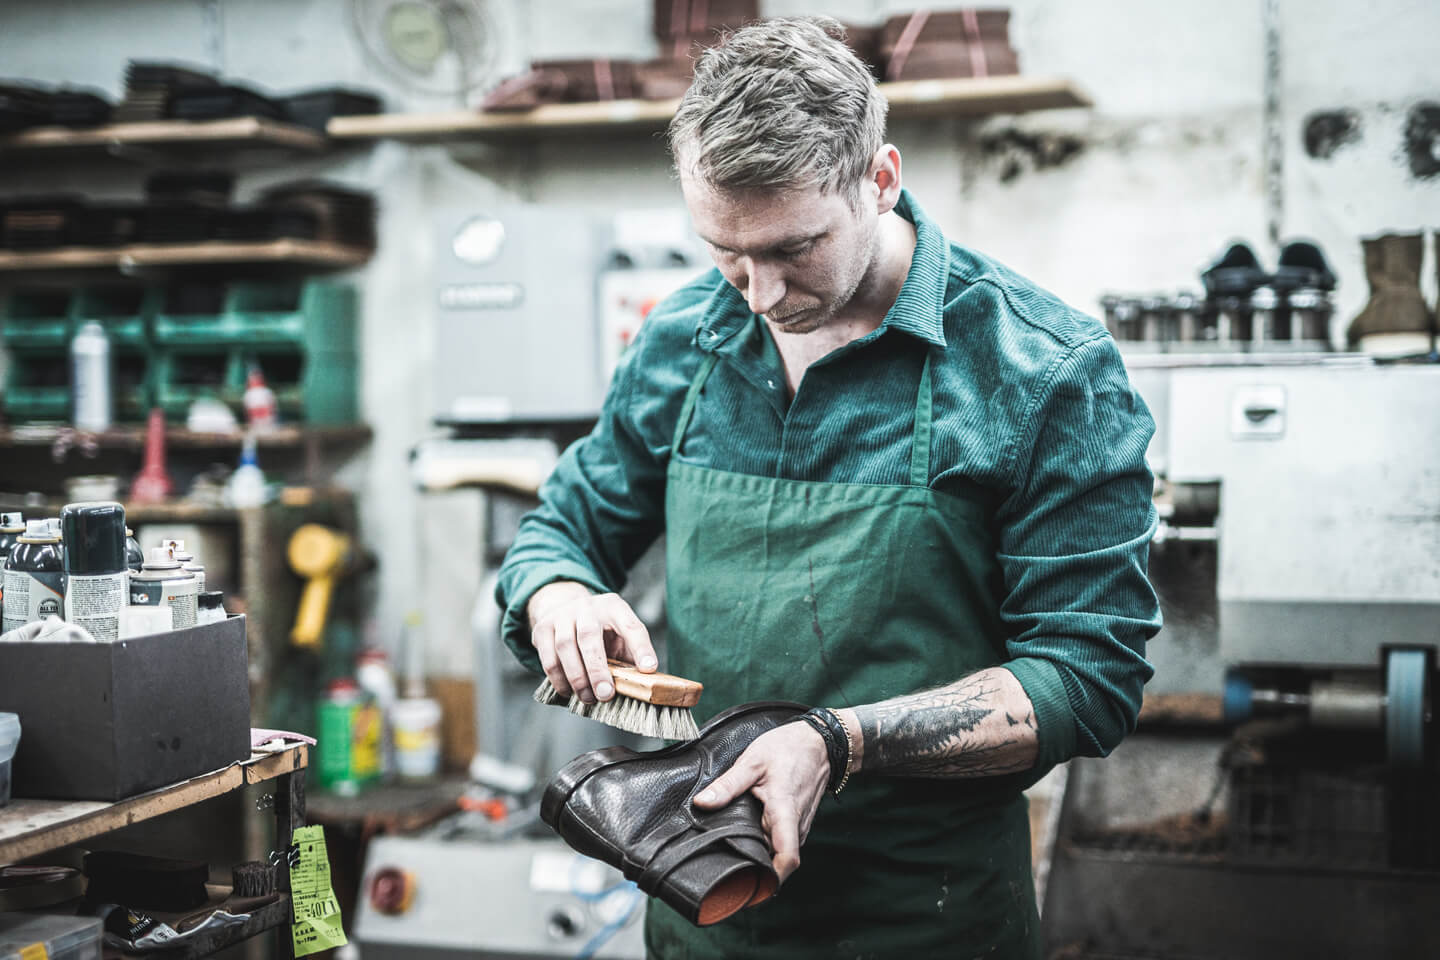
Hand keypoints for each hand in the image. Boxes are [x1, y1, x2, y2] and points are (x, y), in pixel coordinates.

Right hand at [527, 581, 655, 704]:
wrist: (564, 607)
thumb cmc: (600, 630)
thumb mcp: (619, 635)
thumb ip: (630, 656)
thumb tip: (641, 685)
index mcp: (614, 607)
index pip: (630, 626)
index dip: (641, 648)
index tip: (648, 670)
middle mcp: (587, 607)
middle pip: (589, 636)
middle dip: (597, 669)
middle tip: (606, 695)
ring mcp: (562, 615)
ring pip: (565, 646)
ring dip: (577, 678)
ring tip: (588, 698)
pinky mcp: (543, 628)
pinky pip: (548, 658)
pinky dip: (558, 680)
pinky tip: (569, 691)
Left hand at [692, 722, 829, 883]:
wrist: (819, 742)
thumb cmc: (788, 748)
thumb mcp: (752, 761)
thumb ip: (727, 785)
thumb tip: (702, 803)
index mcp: (785, 812)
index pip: (787, 858)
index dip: (771, 879)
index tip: (748, 887)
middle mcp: (795, 825)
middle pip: (776, 860)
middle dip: (753, 868)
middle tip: (722, 869)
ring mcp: (798, 825)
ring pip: (777, 851)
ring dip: (758, 854)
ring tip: (729, 851)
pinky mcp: (796, 822)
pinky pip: (779, 841)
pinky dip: (764, 842)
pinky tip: (745, 834)